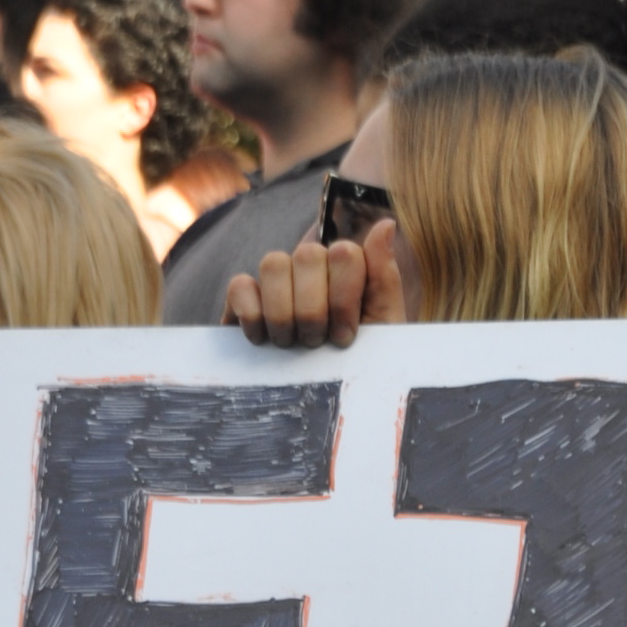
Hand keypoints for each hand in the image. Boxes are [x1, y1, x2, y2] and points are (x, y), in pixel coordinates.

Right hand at [226, 222, 405, 347]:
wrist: (324, 402)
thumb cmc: (358, 363)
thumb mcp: (382, 328)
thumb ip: (384, 278)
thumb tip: (386, 224)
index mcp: (346, 269)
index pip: (344, 253)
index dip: (343, 298)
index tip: (346, 336)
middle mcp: (311, 267)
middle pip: (307, 254)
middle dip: (313, 310)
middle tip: (316, 343)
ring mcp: (277, 281)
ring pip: (273, 263)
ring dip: (282, 312)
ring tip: (289, 344)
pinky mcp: (244, 299)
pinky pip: (239, 285)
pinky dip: (251, 313)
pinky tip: (261, 339)